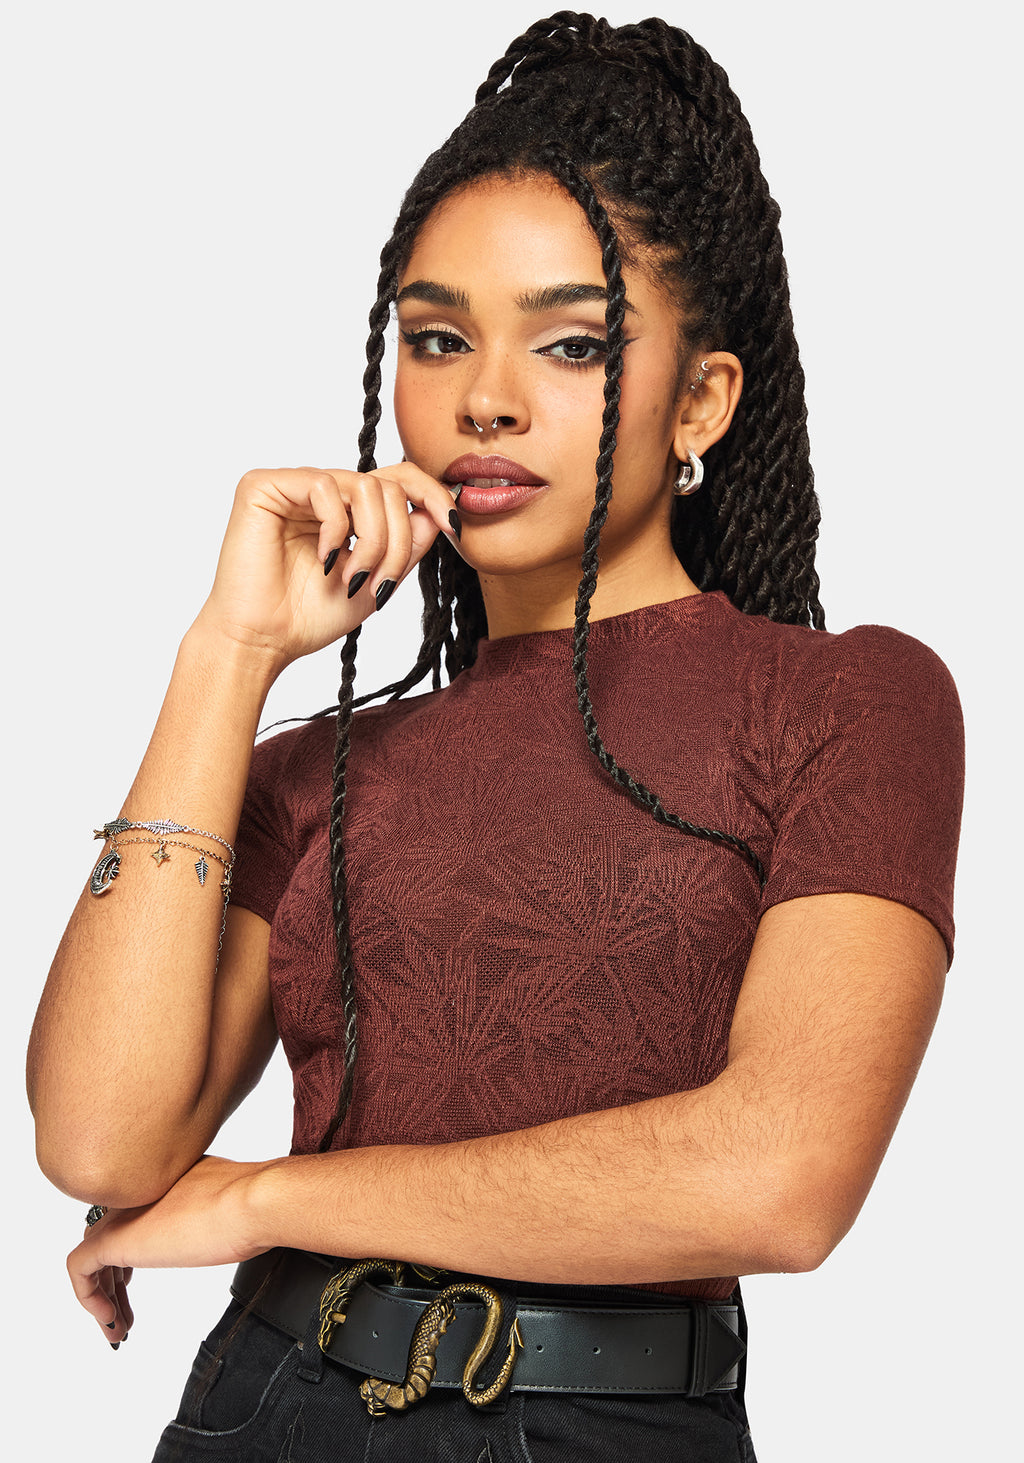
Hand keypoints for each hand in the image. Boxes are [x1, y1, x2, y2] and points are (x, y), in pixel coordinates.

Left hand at [66, 1156, 268, 1344]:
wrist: (253, 1201)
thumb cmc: (251, 1205)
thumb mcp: (224, 1204)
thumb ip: (207, 1211)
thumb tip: (215, 1229)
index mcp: (158, 1179)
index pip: (126, 1218)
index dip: (126, 1258)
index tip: (132, 1285)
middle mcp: (135, 1192)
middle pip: (106, 1239)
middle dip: (113, 1283)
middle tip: (125, 1314)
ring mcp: (123, 1213)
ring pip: (93, 1257)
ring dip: (104, 1298)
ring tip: (117, 1328)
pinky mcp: (114, 1237)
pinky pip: (80, 1270)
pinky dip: (90, 1299)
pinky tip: (110, 1321)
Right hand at [194, 462, 458, 668]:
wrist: (263, 642)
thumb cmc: (308, 617)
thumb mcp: (378, 580)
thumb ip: (408, 545)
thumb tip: (438, 513)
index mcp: (346, 511)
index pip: (398, 480)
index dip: (432, 495)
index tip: (455, 526)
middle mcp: (321, 494)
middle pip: (389, 487)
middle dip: (399, 539)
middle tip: (384, 582)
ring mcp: (293, 487)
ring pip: (364, 485)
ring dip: (375, 540)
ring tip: (356, 577)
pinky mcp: (265, 486)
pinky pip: (324, 486)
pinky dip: (337, 529)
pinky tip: (325, 559)